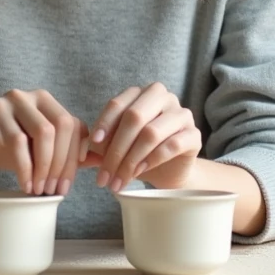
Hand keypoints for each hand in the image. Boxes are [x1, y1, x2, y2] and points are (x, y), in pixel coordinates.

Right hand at [0, 89, 86, 195]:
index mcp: (45, 100)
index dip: (74, 158)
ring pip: (42, 133)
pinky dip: (25, 168)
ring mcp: (7, 102)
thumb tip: (101, 161)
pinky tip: (25, 184)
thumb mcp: (38, 150)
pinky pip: (16, 142)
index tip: (67, 186)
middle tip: (54, 190)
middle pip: (60, 127)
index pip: (73, 125)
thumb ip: (68, 152)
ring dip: (45, 167)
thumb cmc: (4, 148)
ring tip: (40, 189)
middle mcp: (28, 96)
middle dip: (61, 163)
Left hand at [85, 83, 201, 192]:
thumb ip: (99, 147)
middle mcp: (163, 97)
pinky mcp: (194, 134)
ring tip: (118, 181)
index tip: (93, 147)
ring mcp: (181, 114)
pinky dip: (151, 160)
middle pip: (134, 117)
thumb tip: (80, 154)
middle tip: (103, 176)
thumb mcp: (116, 147)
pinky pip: (172, 144)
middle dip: (116, 149)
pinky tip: (139, 173)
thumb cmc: (139, 153)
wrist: (170, 171)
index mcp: (141, 93)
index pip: (117, 104)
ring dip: (131, 160)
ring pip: (151, 132)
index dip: (103, 124)